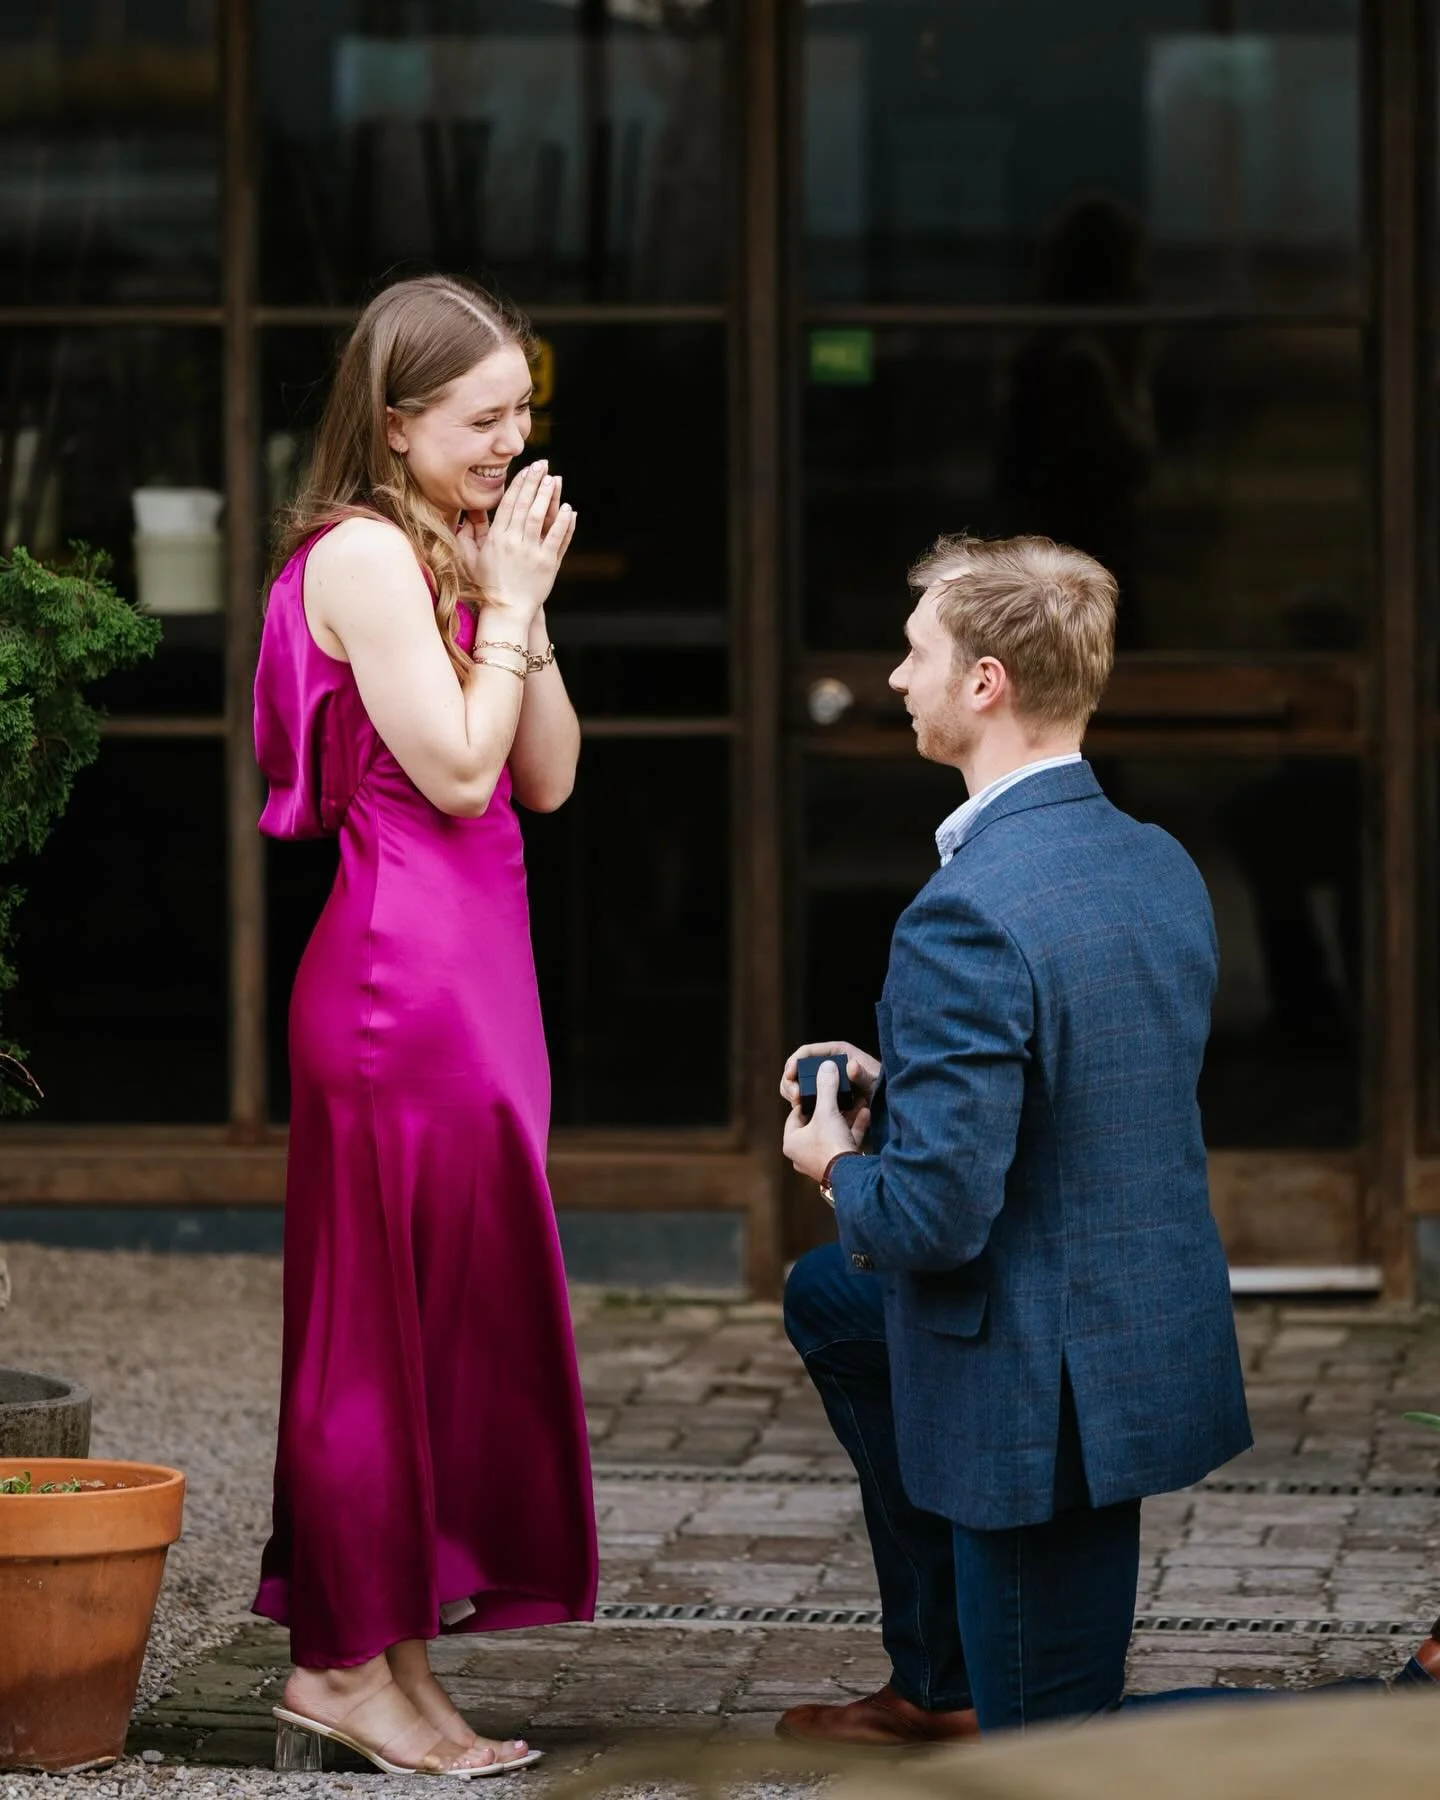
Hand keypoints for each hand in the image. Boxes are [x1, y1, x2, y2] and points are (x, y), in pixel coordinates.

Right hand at [470, 461, 575, 629]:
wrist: (505, 612)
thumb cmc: (487, 585)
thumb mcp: (471, 558)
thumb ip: (469, 534)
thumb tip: (468, 514)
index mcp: (496, 538)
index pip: (508, 503)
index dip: (519, 483)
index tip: (527, 469)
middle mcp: (513, 542)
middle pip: (525, 504)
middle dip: (534, 482)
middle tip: (543, 464)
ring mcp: (531, 553)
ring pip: (540, 517)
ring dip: (548, 496)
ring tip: (555, 479)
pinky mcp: (547, 564)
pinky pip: (557, 538)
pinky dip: (563, 522)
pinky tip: (568, 509)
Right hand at [780, 1040, 880, 1109]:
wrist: (889, 1098)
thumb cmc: (882, 1084)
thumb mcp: (873, 1080)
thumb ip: (862, 1074)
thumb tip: (850, 1066)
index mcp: (837, 1052)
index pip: (807, 1052)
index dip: (794, 1061)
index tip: (790, 1075)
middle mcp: (828, 1064)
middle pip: (798, 1068)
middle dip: (790, 1081)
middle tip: (794, 1096)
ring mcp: (825, 1079)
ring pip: (798, 1083)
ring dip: (792, 1092)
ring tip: (797, 1104)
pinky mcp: (824, 1093)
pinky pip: (806, 1096)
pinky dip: (800, 1102)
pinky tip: (801, 1111)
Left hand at [783, 1058, 870, 1184]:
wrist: (851, 1176)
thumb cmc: (830, 1143)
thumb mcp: (827, 1111)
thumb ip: (826, 1087)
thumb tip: (826, 1065)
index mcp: (792, 1142)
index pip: (796, 1114)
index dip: (807, 1099)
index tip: (817, 1088)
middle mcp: (802, 1154)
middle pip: (816, 1124)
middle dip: (830, 1107)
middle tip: (838, 1093)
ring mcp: (820, 1161)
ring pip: (832, 1133)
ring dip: (845, 1117)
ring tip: (856, 1101)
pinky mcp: (838, 1166)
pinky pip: (844, 1142)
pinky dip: (854, 1128)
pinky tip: (866, 1113)